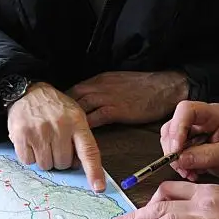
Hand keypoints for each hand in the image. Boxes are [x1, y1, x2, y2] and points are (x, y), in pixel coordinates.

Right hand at [8, 82, 105, 191]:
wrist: (28, 91)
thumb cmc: (54, 107)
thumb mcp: (74, 115)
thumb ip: (80, 139)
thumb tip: (79, 166)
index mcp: (77, 122)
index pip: (89, 151)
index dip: (94, 171)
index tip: (98, 187)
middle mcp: (60, 126)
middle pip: (63, 163)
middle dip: (59, 159)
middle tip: (54, 144)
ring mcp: (40, 131)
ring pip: (46, 165)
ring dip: (44, 158)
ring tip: (42, 141)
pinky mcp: (22, 135)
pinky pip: (29, 161)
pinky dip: (29, 155)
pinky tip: (30, 141)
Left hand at [67, 71, 188, 127]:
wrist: (163, 86)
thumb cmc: (144, 86)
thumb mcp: (118, 81)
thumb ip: (103, 89)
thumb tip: (91, 101)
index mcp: (99, 80)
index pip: (74, 90)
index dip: (64, 103)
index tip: (57, 114)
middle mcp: (99, 87)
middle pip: (71, 98)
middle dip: (61, 113)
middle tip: (54, 127)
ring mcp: (106, 97)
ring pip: (79, 109)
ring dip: (70, 122)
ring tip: (62, 135)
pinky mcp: (115, 110)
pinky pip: (94, 119)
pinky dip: (85, 128)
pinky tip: (78, 138)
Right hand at [161, 101, 218, 180]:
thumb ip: (208, 155)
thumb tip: (180, 159)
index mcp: (212, 114)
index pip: (186, 110)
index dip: (177, 128)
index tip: (176, 151)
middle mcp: (198, 118)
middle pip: (173, 125)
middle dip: (173, 148)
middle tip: (182, 168)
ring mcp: (190, 129)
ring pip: (169, 138)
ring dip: (174, 158)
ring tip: (188, 172)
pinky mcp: (186, 141)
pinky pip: (173, 150)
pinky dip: (178, 163)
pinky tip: (189, 172)